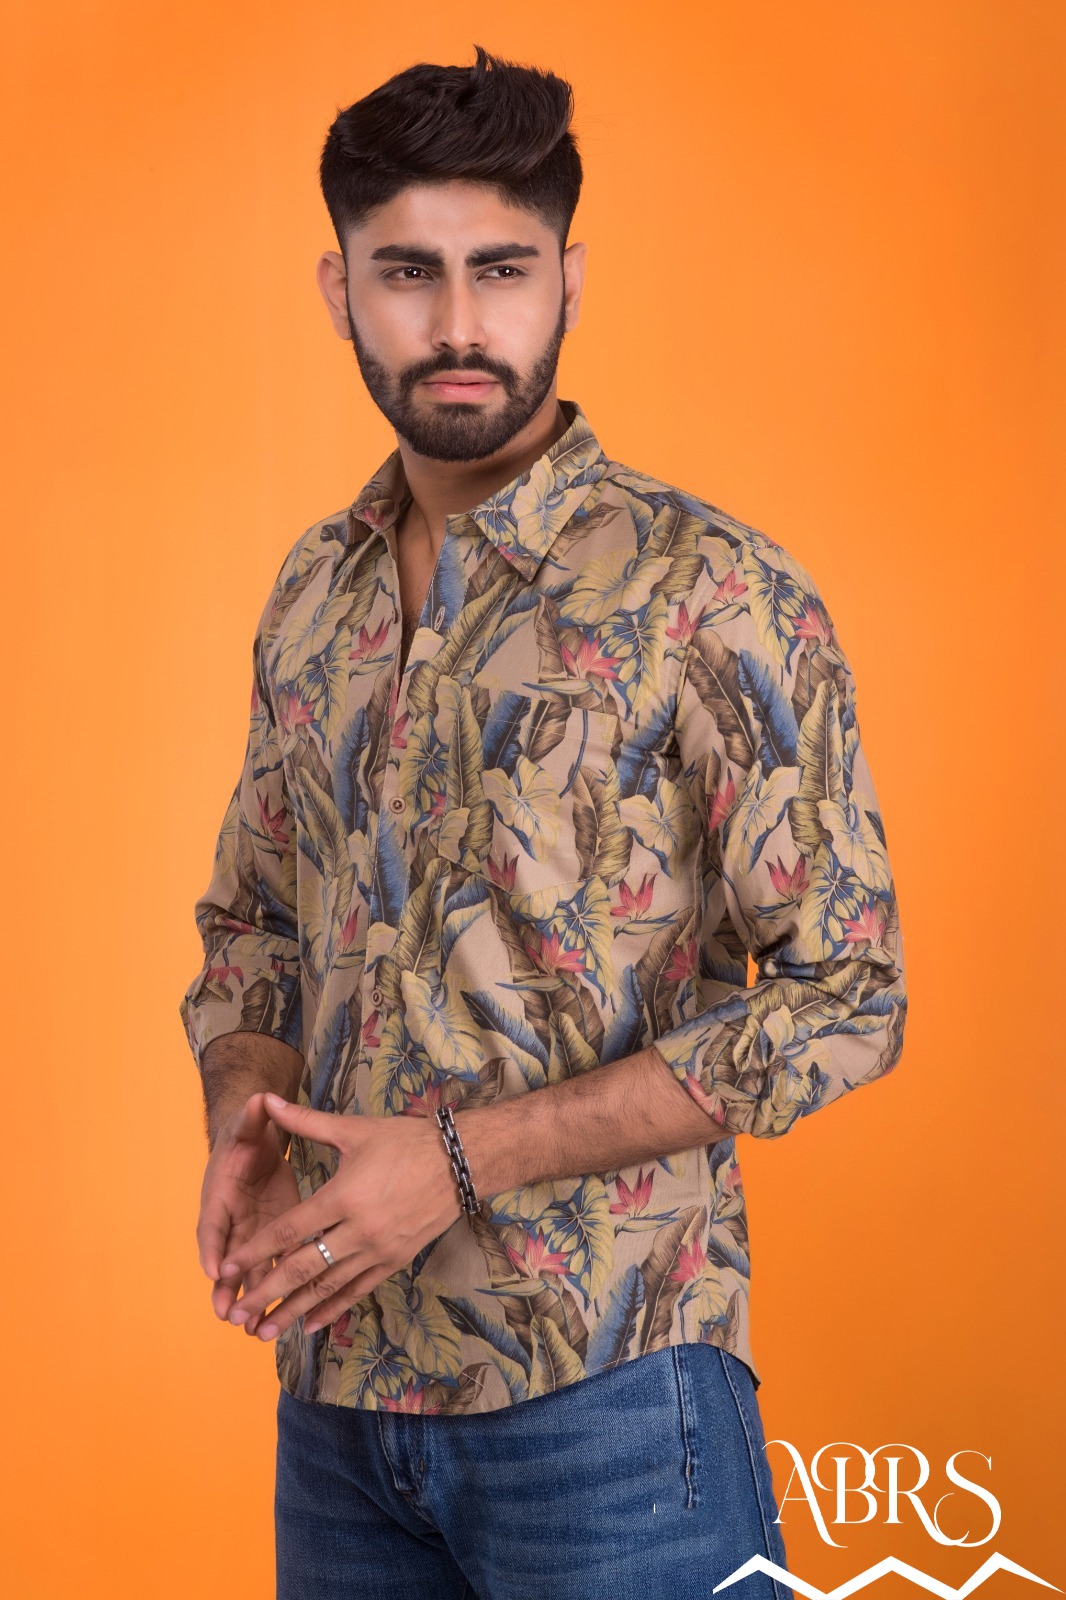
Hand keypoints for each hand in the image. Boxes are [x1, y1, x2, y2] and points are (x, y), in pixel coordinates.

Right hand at [197, 1092, 301, 1335]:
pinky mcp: (272, 1238)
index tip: (215, 1269)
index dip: (213, 1246)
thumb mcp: (249, 1124)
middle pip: (226, 1260)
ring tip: (254, 1332)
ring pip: (247, 1273)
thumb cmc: (247, 1135)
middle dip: (226, 1288)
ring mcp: (250, 1234)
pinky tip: (279, 1319)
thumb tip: (259, 1098)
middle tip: (227, 1315)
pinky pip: (271, 1269)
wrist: (253, 1144)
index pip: (212, 1224)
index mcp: (219, 1196)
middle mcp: (230, 1222)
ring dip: (249, 1301)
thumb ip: (253, 1117)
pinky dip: (274, 1293)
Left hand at [216, 1095, 463, 1342]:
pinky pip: (358, 1290)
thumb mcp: (353, 1129)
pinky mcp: (395, 1260)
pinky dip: (333, 1309)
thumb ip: (304, 1122)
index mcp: (343, 1195)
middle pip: (303, 1268)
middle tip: (237, 1315)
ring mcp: (378, 1249)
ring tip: (266, 1332)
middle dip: (267, 1293)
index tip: (228, 1269)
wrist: (461, 1161)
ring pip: (329, 1287)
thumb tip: (265, 1099)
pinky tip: (312, 1325)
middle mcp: (358, 1229)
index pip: (289, 1230)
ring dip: (295, 1311)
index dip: (256, 1251)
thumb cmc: (405, 1141)